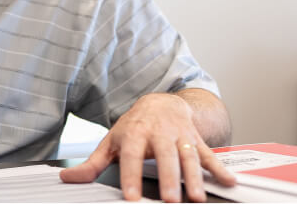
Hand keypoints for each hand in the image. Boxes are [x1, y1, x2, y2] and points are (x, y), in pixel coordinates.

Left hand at [59, 93, 235, 201]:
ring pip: (189, 157)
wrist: (162, 102)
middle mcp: (159, 133)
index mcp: (135, 134)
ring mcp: (180, 136)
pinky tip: (229, 182)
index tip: (131, 197)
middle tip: (171, 200)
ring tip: (196, 197)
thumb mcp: (112, 141)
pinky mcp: (196, 140)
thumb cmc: (135, 126)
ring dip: (194, 177)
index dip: (131, 176)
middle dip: (169, 178)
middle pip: (165, 157)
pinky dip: (220, 168)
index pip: (132, 156)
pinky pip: (209, 154)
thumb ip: (92, 164)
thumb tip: (68, 178)